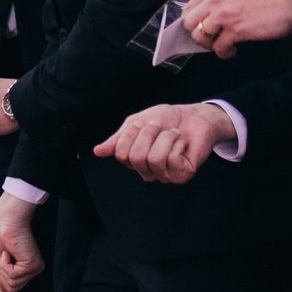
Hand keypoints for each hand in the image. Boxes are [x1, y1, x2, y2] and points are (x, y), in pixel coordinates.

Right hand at [0, 193, 45, 291]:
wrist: (6, 221)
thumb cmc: (0, 235)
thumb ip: (2, 275)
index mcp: (26, 270)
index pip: (11, 288)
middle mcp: (33, 271)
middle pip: (11, 288)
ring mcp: (34, 269)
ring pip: (12, 284)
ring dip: (0, 268)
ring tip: (0, 253)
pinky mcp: (33, 266)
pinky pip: (13, 275)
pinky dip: (4, 264)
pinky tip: (6, 253)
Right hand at [95, 102, 230, 184]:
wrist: (194, 116)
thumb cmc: (165, 120)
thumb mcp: (136, 124)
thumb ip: (118, 139)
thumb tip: (97, 152)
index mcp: (134, 160)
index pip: (121, 154)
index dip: (130, 135)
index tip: (142, 123)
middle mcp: (147, 171)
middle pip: (136, 158)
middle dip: (148, 135)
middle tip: (159, 126)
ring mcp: (165, 175)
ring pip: (154, 159)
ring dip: (165, 138)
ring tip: (173, 133)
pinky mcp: (182, 175)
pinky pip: (172, 160)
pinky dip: (177, 143)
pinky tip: (182, 143)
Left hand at [181, 0, 291, 57]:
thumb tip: (203, 17)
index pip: (188, 7)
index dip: (193, 21)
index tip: (200, 28)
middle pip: (189, 22)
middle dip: (198, 34)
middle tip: (211, 38)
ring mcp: (224, 14)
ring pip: (199, 36)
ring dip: (209, 45)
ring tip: (222, 45)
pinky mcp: (236, 30)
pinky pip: (218, 48)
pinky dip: (223, 52)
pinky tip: (232, 50)